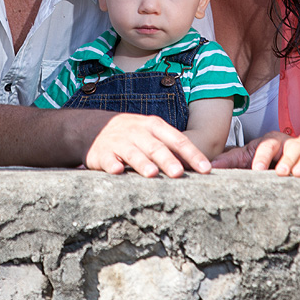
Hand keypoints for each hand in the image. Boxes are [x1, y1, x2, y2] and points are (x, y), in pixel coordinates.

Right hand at [84, 113, 211, 176]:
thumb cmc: (132, 135)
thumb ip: (172, 147)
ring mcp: (118, 142)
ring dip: (142, 162)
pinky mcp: (101, 153)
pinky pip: (108, 159)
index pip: (176, 139)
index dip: (192, 153)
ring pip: (132, 152)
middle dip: (167, 159)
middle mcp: (137, 132)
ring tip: (152, 174)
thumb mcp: (151, 133)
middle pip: (155, 146)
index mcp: (153, 126)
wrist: (93, 128)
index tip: (206, 169)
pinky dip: (112, 164)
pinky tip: (118, 170)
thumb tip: (202, 167)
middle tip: (179, 173)